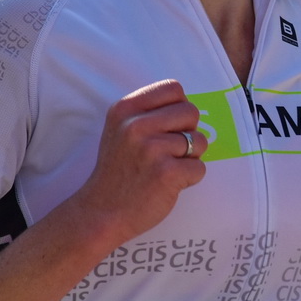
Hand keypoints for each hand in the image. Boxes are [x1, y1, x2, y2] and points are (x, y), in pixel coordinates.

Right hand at [67, 80, 206, 249]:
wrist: (101, 212)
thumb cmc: (118, 171)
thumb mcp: (119, 129)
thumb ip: (148, 113)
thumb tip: (187, 105)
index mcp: (125, 109)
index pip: (173, 88)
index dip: (178, 108)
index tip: (168, 128)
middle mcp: (136, 125)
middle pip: (191, 112)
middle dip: (188, 132)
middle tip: (169, 152)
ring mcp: (151, 149)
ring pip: (199, 141)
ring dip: (189, 158)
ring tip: (166, 169)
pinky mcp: (166, 173)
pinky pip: (199, 168)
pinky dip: (190, 179)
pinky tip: (168, 184)